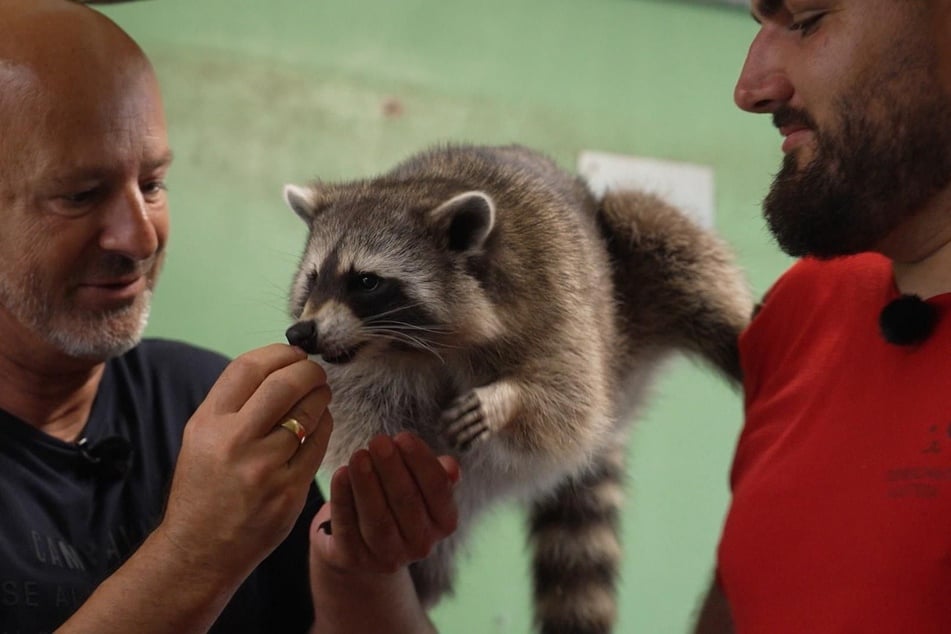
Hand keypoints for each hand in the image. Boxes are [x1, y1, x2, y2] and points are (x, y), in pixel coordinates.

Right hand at [154, 343, 332, 580]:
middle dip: (309, 371)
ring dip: (321, 397)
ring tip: (320, 396)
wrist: (199, 550)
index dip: (280, 353)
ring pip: (309, 413)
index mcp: (208, 423)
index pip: (249, 367)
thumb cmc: (204, 488)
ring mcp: (263, 468)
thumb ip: (235, 403)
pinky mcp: (288, 491)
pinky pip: (319, 445)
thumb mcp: (201, 438)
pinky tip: (320, 424)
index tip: (294, 354)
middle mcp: (234, 442)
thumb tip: (280, 365)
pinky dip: (325, 426)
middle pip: (285, 384)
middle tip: (316, 373)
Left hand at [311, 432, 459, 574]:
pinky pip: (347, 528)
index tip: (403, 437)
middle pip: (406, 502)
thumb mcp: (421, 486)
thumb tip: (451, 466)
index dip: (421, 461)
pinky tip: (340, 474)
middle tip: (378, 440)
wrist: (364, 542)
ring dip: (367, 484)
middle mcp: (421, 544)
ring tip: (359, 455)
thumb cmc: (398, 500)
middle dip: (391, 468)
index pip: (438, 489)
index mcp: (444, 522)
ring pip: (377, 519)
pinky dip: (343, 500)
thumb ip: (437, 473)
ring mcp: (388, 556)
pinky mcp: (355, 559)